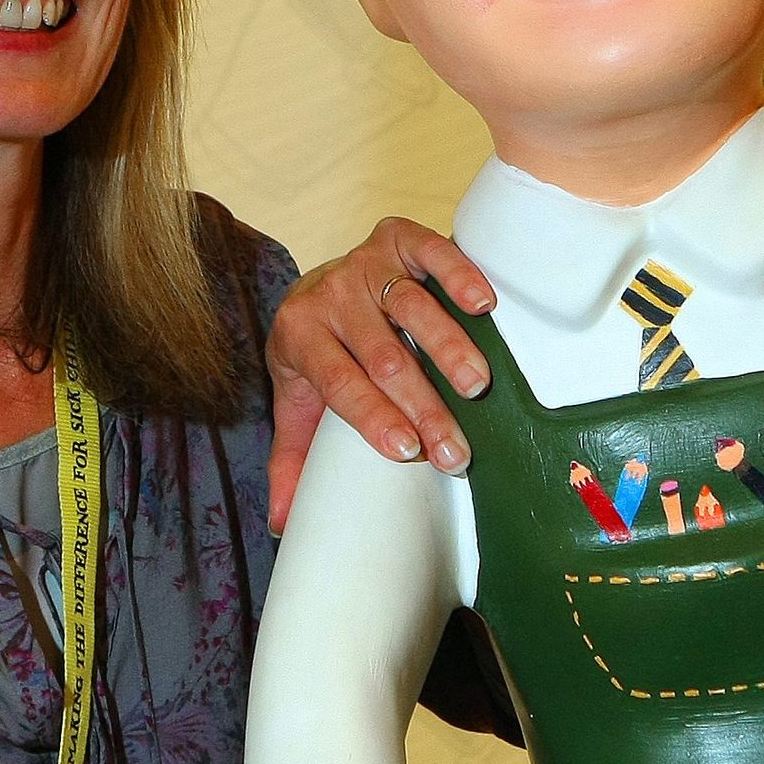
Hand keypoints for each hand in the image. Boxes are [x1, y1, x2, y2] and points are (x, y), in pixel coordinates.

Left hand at [265, 217, 496, 531]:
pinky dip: (458, 274)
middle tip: (454, 448)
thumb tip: (280, 525)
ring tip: (477, 386)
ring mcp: (366, 263)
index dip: (374, 417)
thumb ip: (290, 460)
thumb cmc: (317, 353)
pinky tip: (484, 304)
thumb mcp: (296, 402)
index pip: (339, 381)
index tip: (408, 451)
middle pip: (383, 354)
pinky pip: (430, 250)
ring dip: (447, 348)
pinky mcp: (399, 239)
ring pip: (411, 306)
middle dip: (422, 405)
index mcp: (299, 334)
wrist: (320, 283)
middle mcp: (331, 295)